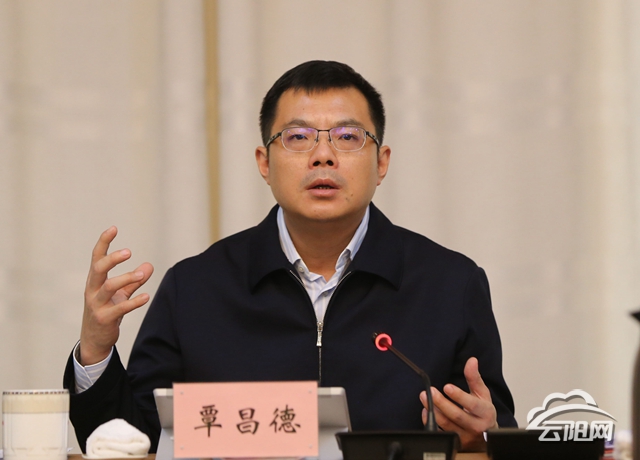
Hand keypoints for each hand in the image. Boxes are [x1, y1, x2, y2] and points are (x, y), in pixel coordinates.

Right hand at [79, 227, 153, 364]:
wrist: (95, 340)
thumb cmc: (107, 311)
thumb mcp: (120, 294)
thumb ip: (134, 281)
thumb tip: (149, 265)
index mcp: (95, 281)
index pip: (96, 258)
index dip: (103, 242)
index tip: (113, 228)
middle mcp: (92, 290)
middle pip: (98, 269)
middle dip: (112, 259)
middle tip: (129, 252)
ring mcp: (97, 305)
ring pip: (109, 288)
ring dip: (126, 279)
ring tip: (141, 274)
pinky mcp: (104, 319)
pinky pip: (120, 308)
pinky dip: (133, 302)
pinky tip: (146, 297)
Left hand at [420, 357, 497, 451]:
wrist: (487, 434)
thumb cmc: (483, 412)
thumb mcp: (482, 394)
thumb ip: (474, 377)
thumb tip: (472, 360)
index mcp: (485, 413)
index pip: (472, 405)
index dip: (459, 396)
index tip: (447, 386)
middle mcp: (476, 427)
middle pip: (457, 416)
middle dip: (441, 403)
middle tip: (430, 392)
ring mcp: (466, 437)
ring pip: (447, 426)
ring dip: (434, 411)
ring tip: (424, 398)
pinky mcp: (457, 442)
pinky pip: (441, 434)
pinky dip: (431, 423)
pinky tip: (426, 412)